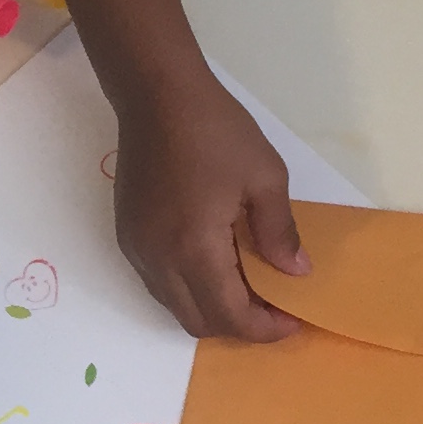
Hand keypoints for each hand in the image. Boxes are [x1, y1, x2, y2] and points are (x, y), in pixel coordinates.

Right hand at [113, 71, 307, 340]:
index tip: (292, 319)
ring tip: (245, 282)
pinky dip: (189, 287)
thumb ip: (279, 232)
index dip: (264, 329)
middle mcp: (159, 259)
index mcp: (194, 248)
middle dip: (238, 324)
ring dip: (211, 307)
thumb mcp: (265, 176)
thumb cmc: (216, 130)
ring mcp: (137, 249)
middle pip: (198, 322)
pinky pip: (159, 282)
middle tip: (272, 304)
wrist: (156, 94)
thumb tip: (295, 272)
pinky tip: (213, 259)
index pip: (230, 316)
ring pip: (174, 306)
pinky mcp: (127, 235)